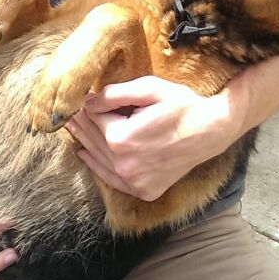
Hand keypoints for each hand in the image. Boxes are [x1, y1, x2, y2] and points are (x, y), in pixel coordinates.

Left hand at [66, 77, 235, 201]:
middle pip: (93, 140)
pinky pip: (112, 179)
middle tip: (67, 113)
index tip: (77, 99)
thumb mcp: (148, 89)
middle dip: (80, 124)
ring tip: (73, 129)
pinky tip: (86, 155)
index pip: (93, 119)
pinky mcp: (144, 190)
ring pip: (98, 159)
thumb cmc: (181, 105)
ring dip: (84, 142)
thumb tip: (87, 101)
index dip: (86, 106)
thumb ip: (113, 94)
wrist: (211, 131)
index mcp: (121, 138)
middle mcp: (124, 164)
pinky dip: (97, 167)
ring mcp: (134, 181)